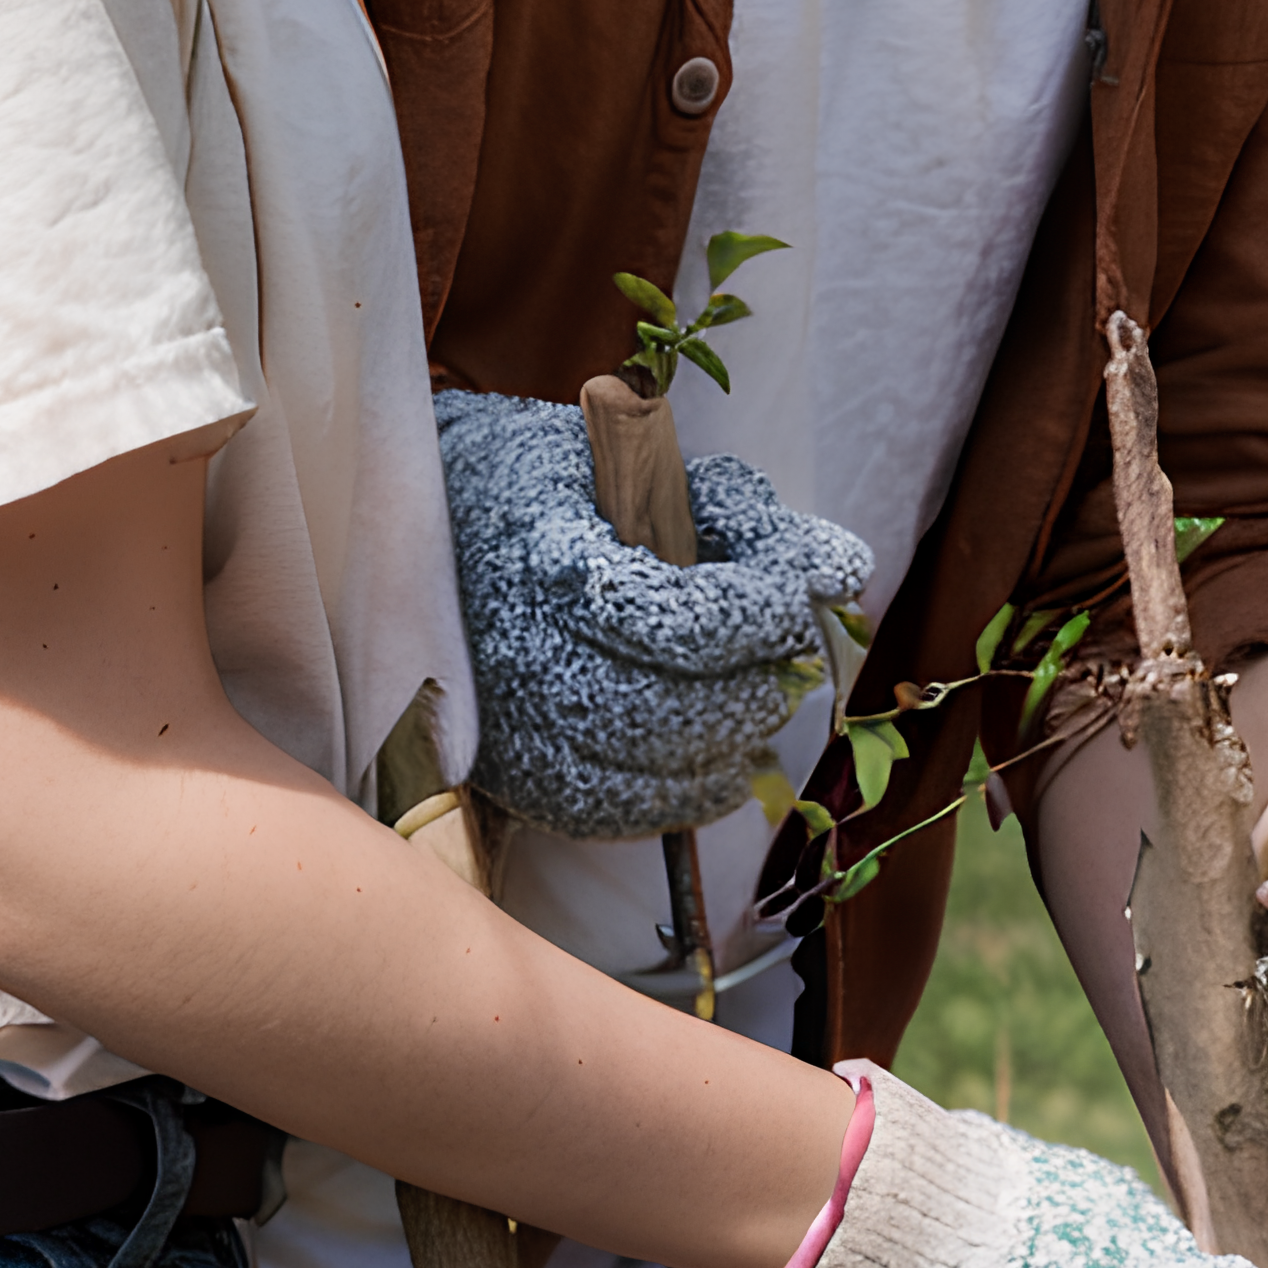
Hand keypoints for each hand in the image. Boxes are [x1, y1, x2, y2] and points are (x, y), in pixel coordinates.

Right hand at [434, 394, 872, 837]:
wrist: (423, 519)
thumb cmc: (543, 479)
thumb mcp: (632, 453)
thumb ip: (736, 509)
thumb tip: (843, 569)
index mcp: (548, 563)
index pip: (684, 621)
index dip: (761, 612)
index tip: (795, 589)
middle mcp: (521, 659)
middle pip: (676, 712)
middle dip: (760, 684)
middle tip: (794, 649)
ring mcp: (511, 731)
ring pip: (652, 775)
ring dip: (735, 741)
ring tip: (763, 693)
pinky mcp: (514, 778)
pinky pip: (617, 814)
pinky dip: (688, 793)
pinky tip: (724, 754)